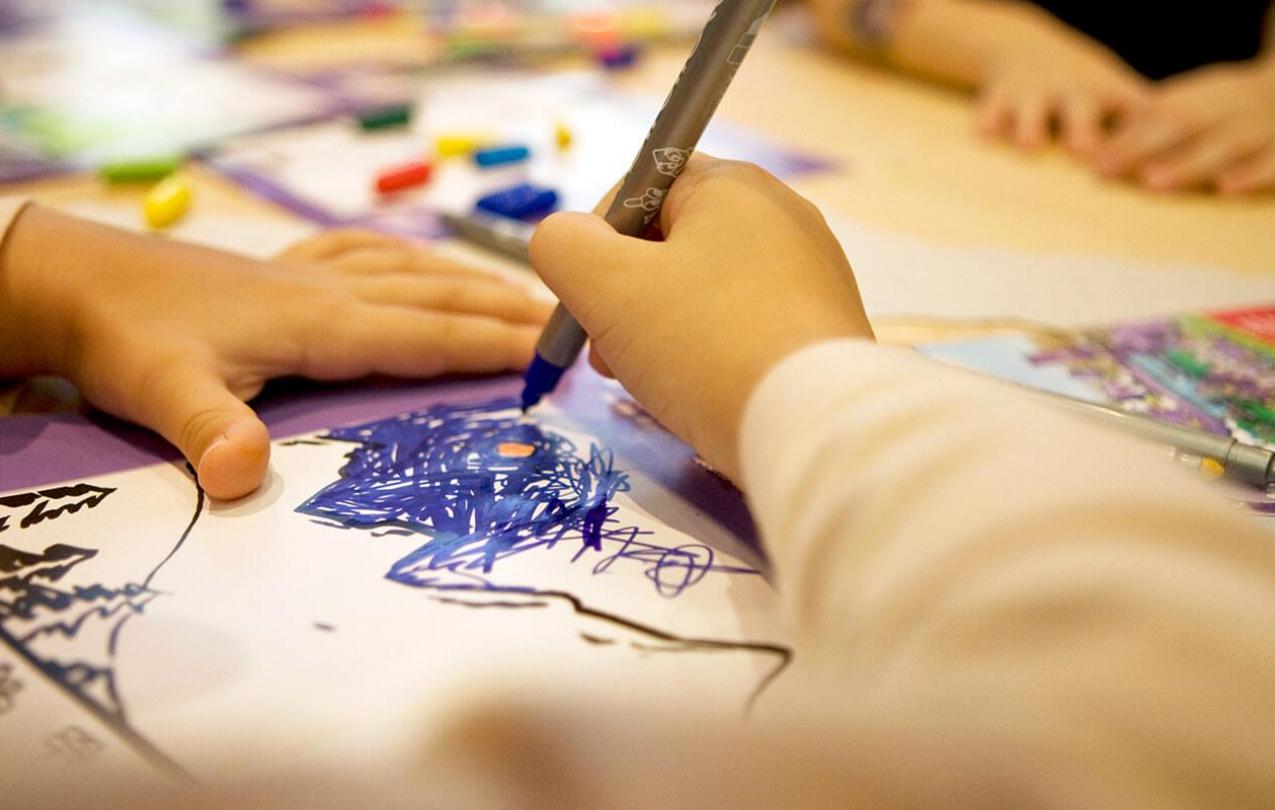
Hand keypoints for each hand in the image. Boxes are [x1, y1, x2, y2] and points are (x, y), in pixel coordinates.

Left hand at [0, 206, 549, 499]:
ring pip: (406, 270)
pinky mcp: (279, 270)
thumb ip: (210, 431)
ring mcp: (304, 274)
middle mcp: (325, 291)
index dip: (490, 343)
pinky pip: (362, 254)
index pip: (425, 334)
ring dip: (465, 281)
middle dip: (499, 310)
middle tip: (560, 323)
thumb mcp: (161, 390)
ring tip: (513, 293)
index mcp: (318, 323)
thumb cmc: (122, 336)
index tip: (550, 349)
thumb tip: (245, 479)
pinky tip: (409, 260)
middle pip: (433, 296)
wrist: (70, 278)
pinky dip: (404, 257)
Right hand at [529, 156, 872, 479]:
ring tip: (653, 382)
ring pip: (707, 291)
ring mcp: (812, 273)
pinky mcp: (825, 327)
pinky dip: (714, 353)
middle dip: (627, 297)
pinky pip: (747, 327)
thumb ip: (562, 246)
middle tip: (609, 356)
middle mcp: (782, 215)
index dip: (598, 240)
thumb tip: (562, 238)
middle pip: (674, 243)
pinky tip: (705, 393)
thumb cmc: (705, 345)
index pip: (640, 187)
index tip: (587, 300)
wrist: (812, 428)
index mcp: (733, 185)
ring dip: (663, 330)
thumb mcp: (606, 287)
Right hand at [976, 14, 1147, 152]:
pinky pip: (991, 110)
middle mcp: (1070, 94)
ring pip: (1032, 113)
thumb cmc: (1079, 81)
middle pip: (1080, 111)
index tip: (1149, 166)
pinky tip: (985, 131)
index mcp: (1104, 95)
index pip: (1130, 115)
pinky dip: (988, 120)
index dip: (1140, 137)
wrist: (1022, 44)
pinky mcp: (999, 98)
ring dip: (1031, 127)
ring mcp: (1033, 95)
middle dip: (1083, 130)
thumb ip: (1141, 122)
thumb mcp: (1113, 89)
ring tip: (1029, 144)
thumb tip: (1186, 159)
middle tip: (1088, 150)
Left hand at [1095, 60, 1274, 193]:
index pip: (1160, 113)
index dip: (1126, 136)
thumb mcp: (1194, 103)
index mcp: (1205, 96)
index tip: (1093, 160)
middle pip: (1184, 126)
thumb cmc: (1229, 108)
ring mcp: (1259, 129)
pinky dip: (1252, 175)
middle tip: (1107, 169)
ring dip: (1188, 164)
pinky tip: (1226, 190)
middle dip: (1144, 147)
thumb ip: (1149, 123)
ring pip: (1223, 145)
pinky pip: (1273, 162)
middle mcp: (1230, 109)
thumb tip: (1091, 149)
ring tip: (1155, 182)